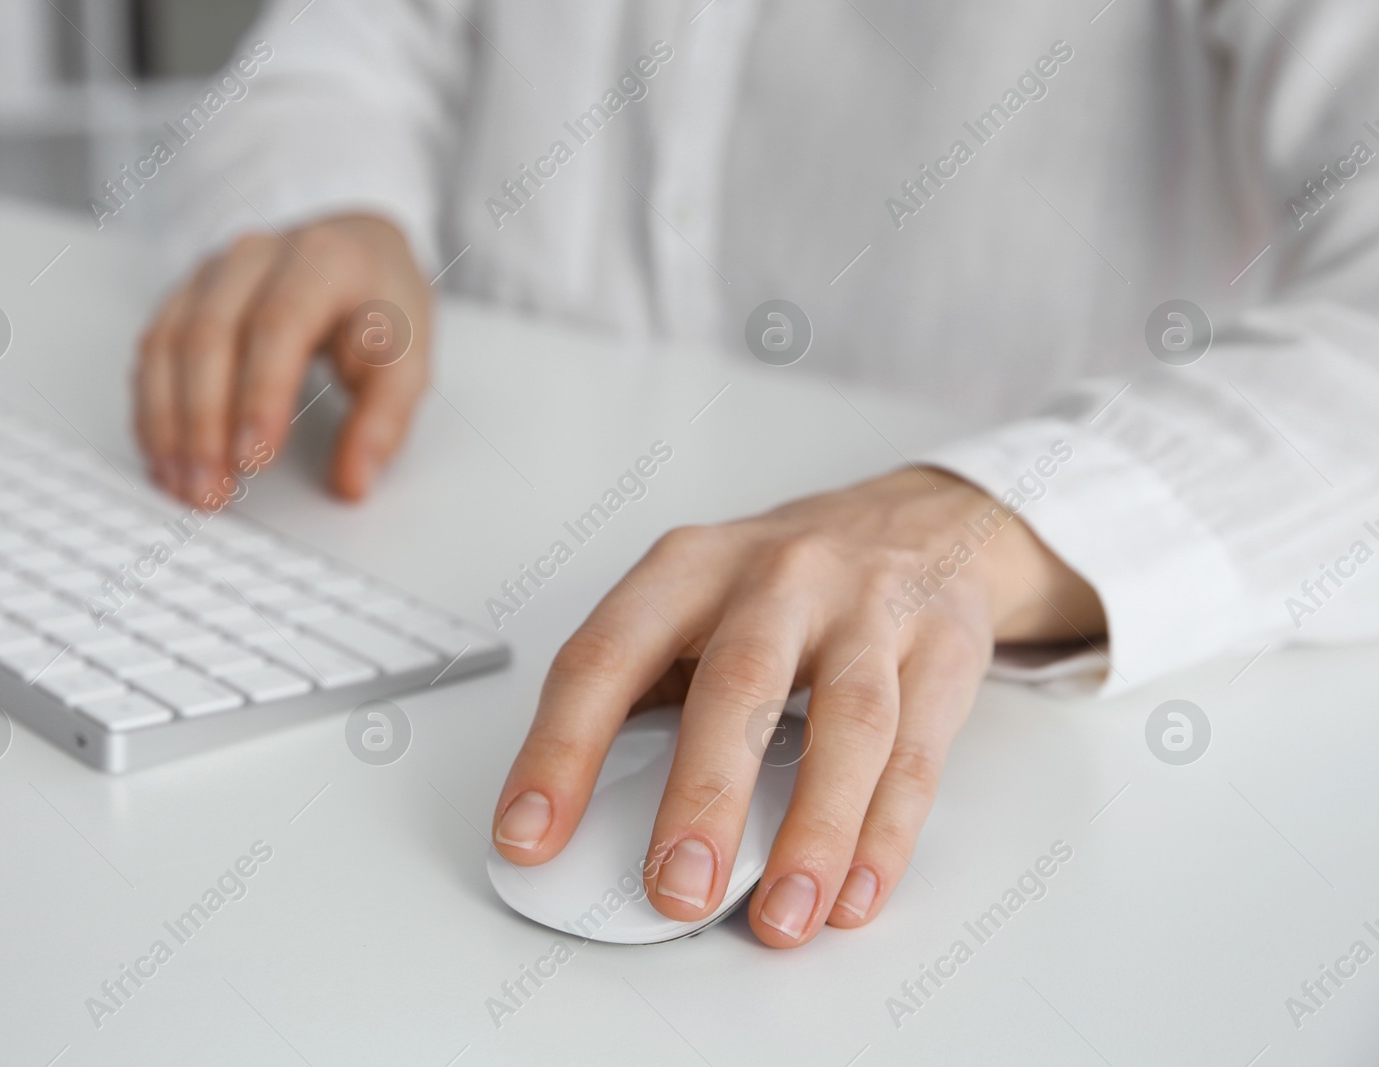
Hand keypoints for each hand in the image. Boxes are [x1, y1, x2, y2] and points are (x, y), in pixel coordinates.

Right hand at [134, 214, 429, 504]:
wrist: (355, 253)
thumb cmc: (378, 307)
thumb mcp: (408, 359)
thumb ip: (385, 421)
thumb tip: (353, 482)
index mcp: (323, 259)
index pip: (279, 324)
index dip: (260, 394)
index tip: (253, 459)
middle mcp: (257, 256)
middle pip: (210, 336)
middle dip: (203, 425)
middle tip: (211, 491)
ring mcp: (212, 274)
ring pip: (168, 345)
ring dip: (168, 425)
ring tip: (185, 487)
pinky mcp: (184, 297)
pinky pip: (152, 354)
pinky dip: (153, 412)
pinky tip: (164, 460)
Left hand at [490, 467, 1104, 946]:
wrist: (918, 522)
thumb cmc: (779, 584)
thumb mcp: (693, 601)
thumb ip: (644, 691)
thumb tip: (581, 820)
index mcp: (687, 569)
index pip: (605, 657)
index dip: (560, 749)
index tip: (529, 836)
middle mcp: (777, 577)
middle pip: (735, 685)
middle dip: (703, 796)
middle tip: (675, 889)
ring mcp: (868, 608)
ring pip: (847, 722)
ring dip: (813, 830)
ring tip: (781, 916)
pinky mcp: (943, 649)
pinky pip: (917, 751)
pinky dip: (886, 834)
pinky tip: (855, 894)